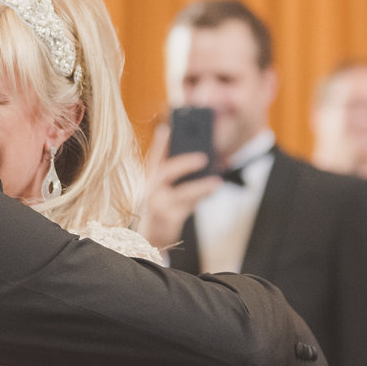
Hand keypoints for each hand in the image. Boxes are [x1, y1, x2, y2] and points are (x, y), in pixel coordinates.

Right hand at [137, 124, 221, 249]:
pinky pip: (188, 206)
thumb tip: (205, 160)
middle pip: (164, 173)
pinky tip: (213, 189)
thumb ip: (177, 176)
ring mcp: (158, 205)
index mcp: (149, 179)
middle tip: (204, 157)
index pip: (153, 158)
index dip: (159, 143)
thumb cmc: (162, 208)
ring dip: (199, 185)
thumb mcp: (165, 190)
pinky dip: (202, 197)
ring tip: (216, 180)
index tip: (166, 128)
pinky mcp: (168, 218)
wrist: (151, 237)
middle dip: (184, 163)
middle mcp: (150, 191)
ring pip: (180, 193)